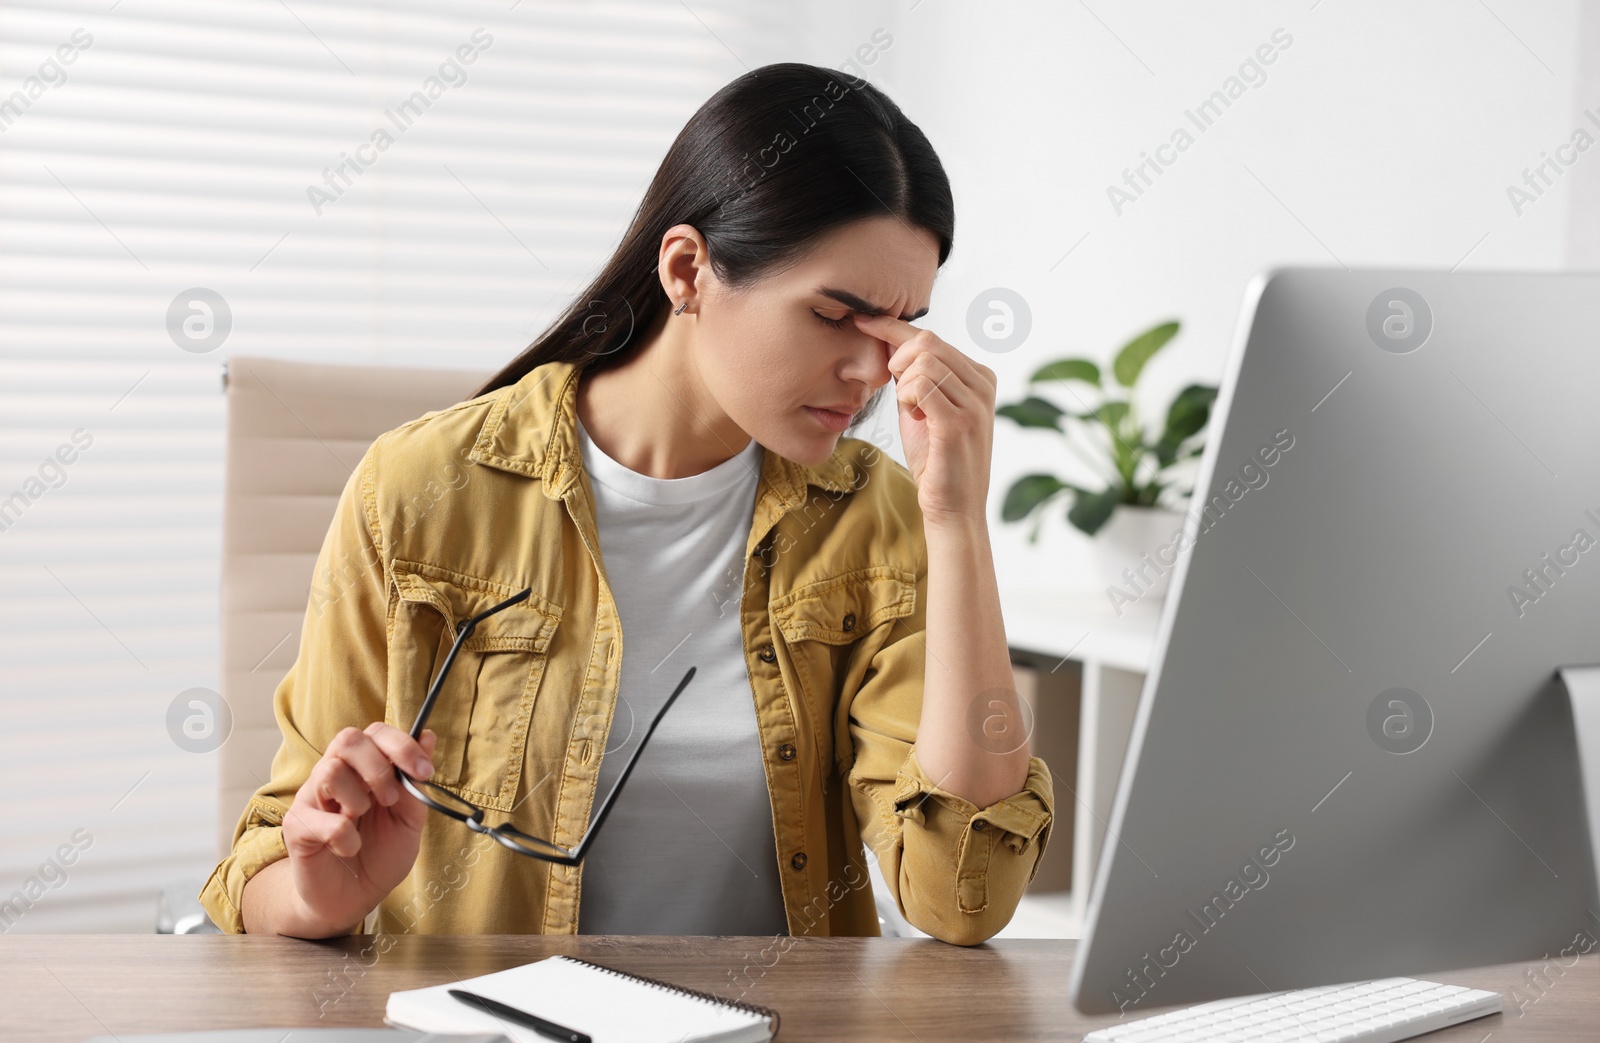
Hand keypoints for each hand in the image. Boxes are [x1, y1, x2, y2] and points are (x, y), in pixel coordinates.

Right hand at [281, 722, 437, 932]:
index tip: (423, 772)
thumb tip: (427, 737)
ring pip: (330, 771)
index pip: (375, 733)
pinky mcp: (297, 827)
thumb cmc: (380, 855)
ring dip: (358, 799)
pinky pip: (321, 819)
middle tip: (389, 799)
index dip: (402, 745)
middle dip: (378, 767)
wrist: (353, 899)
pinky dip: (344, 837)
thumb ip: (415, 782)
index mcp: (363, 768)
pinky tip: (349, 848)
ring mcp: (312, 799)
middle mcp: (334, 775)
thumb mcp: (409, 819)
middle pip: (347, 740)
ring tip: (362, 821)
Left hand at [851, 311, 996, 526]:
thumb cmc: (936, 460)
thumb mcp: (923, 409)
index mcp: (979, 376)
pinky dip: (907, 398)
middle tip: (896, 392)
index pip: (932, 337)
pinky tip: (914, 417)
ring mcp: (975, 403)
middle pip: (928, 342)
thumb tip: (890, 341)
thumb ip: (914, 377)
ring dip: (903, 384)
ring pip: (924, 361)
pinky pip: (921, 385)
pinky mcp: (959, 423)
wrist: (953, 508)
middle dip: (898, 360)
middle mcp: (983, 385)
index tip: (862, 320)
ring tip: (912, 411)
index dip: (892, 326)